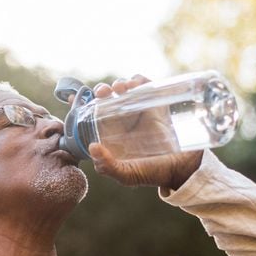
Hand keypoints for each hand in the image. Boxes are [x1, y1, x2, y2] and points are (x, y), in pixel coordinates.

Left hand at [74, 75, 202, 189]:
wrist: (182, 168)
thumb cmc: (152, 173)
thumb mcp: (127, 175)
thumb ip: (108, 167)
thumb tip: (93, 147)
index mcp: (110, 135)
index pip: (91, 116)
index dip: (80, 104)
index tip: (73, 97)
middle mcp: (122, 121)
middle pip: (107, 98)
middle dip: (101, 90)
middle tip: (103, 92)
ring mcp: (139, 111)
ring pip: (124, 89)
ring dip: (120, 83)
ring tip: (121, 88)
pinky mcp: (156, 104)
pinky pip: (145, 86)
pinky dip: (139, 80)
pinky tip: (136, 84)